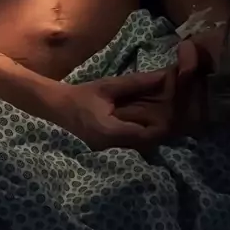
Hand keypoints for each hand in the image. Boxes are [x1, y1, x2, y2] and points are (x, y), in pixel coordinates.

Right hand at [51, 69, 176, 151]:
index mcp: (110, 131)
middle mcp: (111, 146)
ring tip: (158, 120)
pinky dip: (138, 137)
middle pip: (144, 145)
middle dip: (157, 132)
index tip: (171, 114)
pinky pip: (128, 147)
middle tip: (169, 117)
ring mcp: (108, 152)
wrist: (58, 108)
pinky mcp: (107, 152)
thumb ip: (135, 83)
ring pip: (137, 148)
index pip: (144, 135)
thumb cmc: (82, 95)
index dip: (160, 126)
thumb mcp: (108, 86)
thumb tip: (161, 77)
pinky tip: (142, 125)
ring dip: (149, 135)